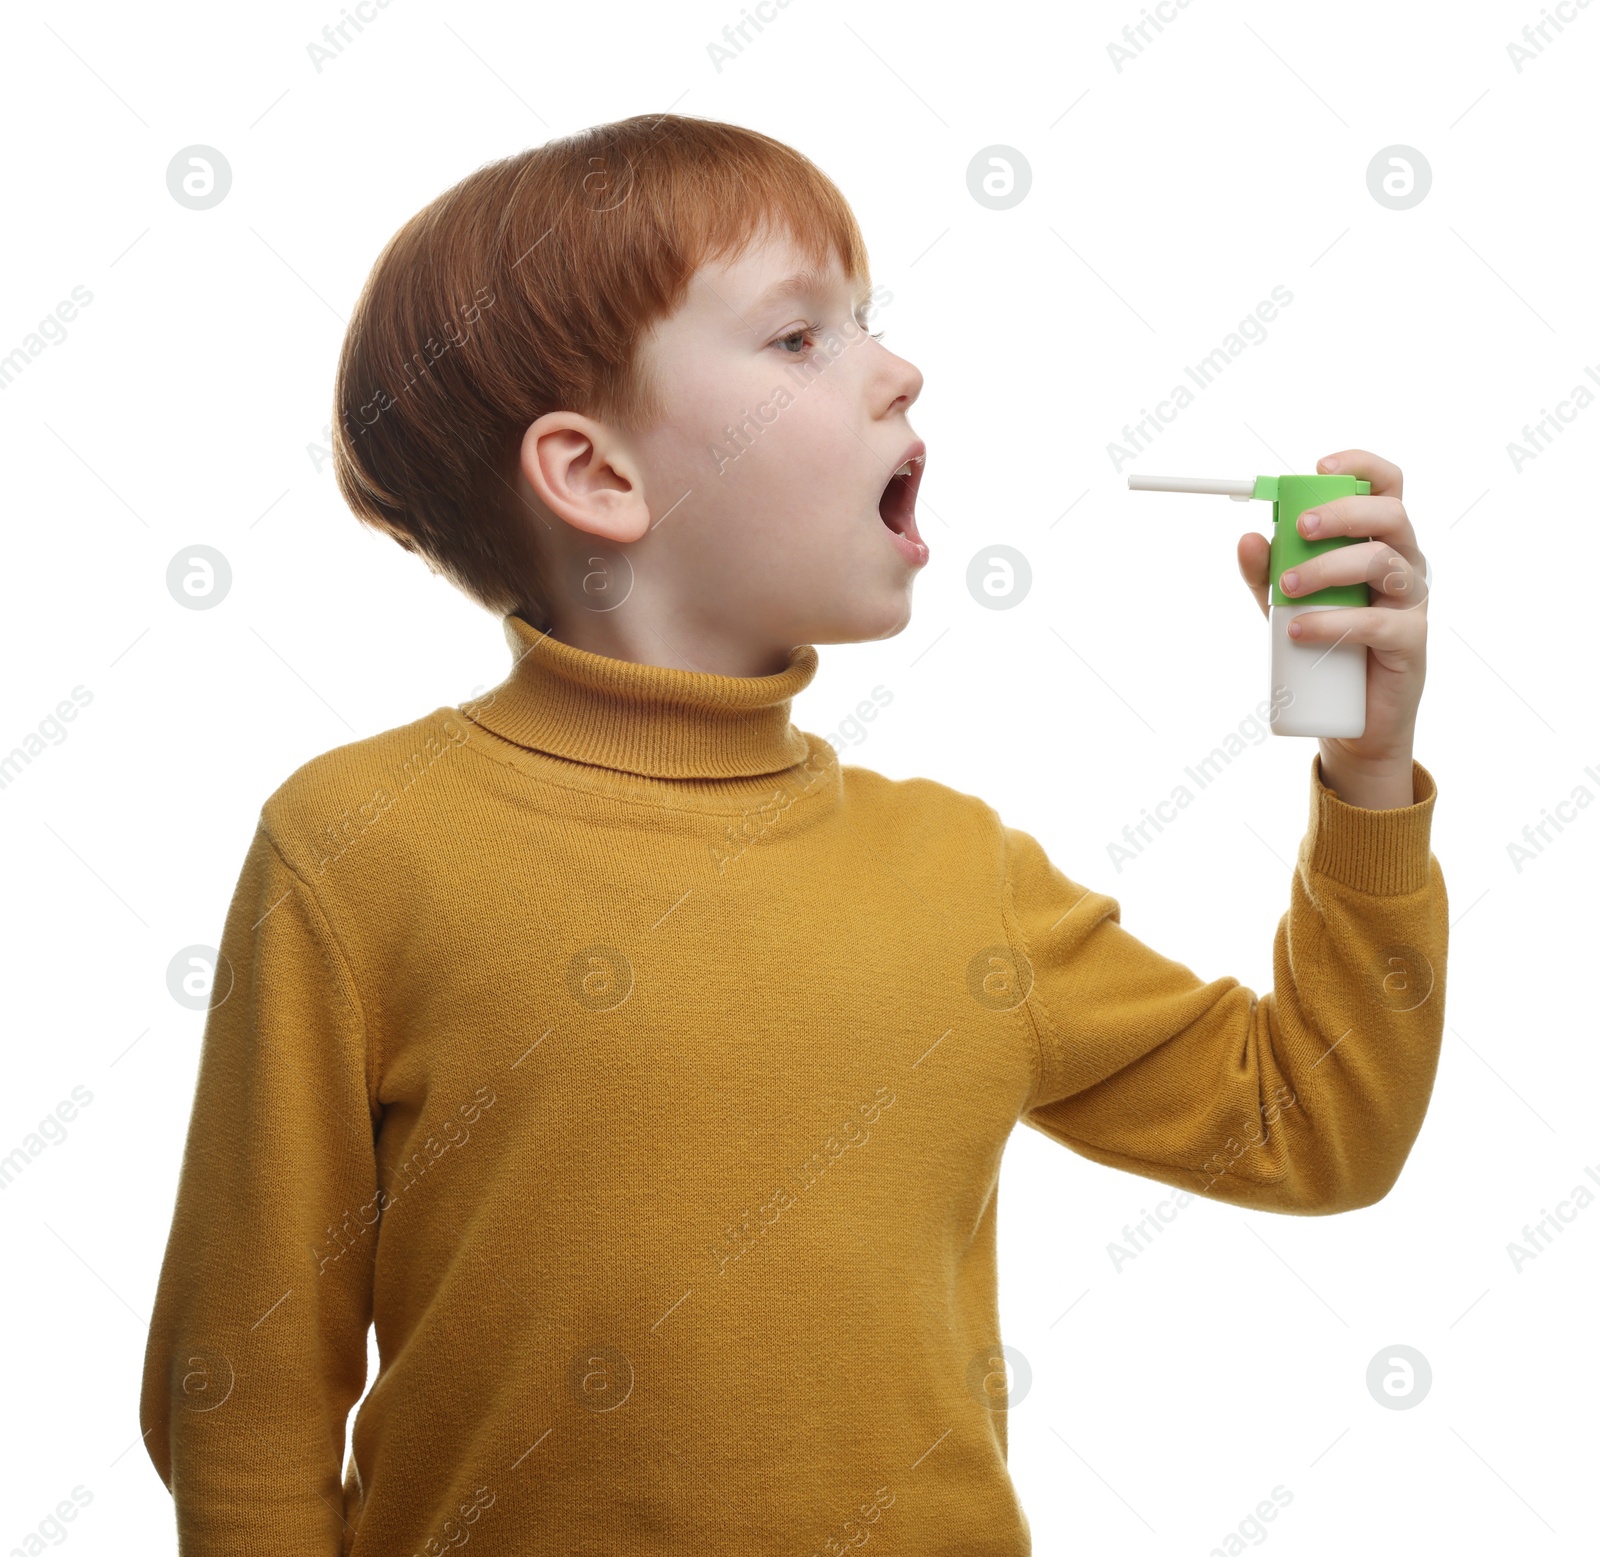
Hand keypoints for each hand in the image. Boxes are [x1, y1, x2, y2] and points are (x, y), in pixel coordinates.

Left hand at [1235, 450, 1427, 808]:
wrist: (1350, 719)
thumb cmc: (1323, 646)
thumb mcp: (1285, 604)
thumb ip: (1266, 573)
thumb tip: (1245, 538)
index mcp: (1378, 541)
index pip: (1385, 487)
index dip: (1361, 467)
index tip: (1319, 465)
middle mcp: (1403, 562)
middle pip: (1389, 515)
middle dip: (1342, 513)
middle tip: (1299, 529)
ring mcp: (1411, 601)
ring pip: (1382, 562)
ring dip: (1328, 568)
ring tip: (1286, 589)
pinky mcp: (1411, 641)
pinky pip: (1377, 622)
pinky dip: (1332, 622)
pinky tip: (1298, 629)